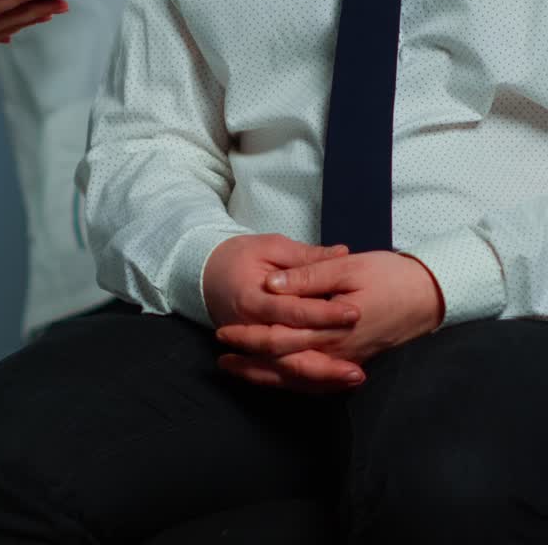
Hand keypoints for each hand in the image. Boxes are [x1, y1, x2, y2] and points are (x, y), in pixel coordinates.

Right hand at [203, 234, 363, 390]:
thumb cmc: (240, 256)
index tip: (354, 312)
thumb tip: (342, 253)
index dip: (323, 313)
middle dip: (325, 361)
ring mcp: (249, 347)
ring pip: (285, 371)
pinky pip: (281, 376)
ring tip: (353, 376)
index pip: (292, 311)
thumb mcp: (271, 246)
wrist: (206, 274)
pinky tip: (334, 384)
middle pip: (288, 351)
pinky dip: (306, 382)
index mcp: (251, 298)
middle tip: (358, 365)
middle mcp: (249, 328)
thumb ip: (306, 256)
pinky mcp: (254, 356)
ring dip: (319, 377)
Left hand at [216, 250, 443, 391]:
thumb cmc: (389, 275)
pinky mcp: (354, 361)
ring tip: (238, 370)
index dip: (249, 338)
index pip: (280, 339)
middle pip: (284, 366)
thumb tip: (273, 284)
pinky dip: (292, 383)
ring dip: (266, 377)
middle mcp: (337, 352)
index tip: (223, 333)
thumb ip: (309, 276)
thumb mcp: (348, 267)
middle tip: (221, 357)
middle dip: (250, 363)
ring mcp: (346, 361)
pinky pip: (317, 381)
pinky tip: (277, 379)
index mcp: (331, 327)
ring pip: (299, 380)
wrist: (429, 295)